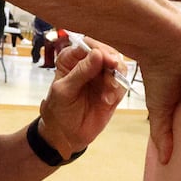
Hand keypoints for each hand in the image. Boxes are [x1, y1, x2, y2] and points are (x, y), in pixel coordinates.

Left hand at [38, 40, 126, 158]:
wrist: (65, 135)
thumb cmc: (58, 109)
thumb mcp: (64, 90)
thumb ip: (81, 71)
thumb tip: (98, 54)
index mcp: (72, 57)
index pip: (88, 44)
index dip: (100, 49)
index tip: (107, 60)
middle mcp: (89, 63)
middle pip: (107, 53)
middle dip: (112, 63)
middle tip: (113, 74)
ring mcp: (102, 76)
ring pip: (118, 67)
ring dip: (115, 79)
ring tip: (106, 96)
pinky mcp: (112, 90)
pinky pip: (122, 84)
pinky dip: (117, 92)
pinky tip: (107, 101)